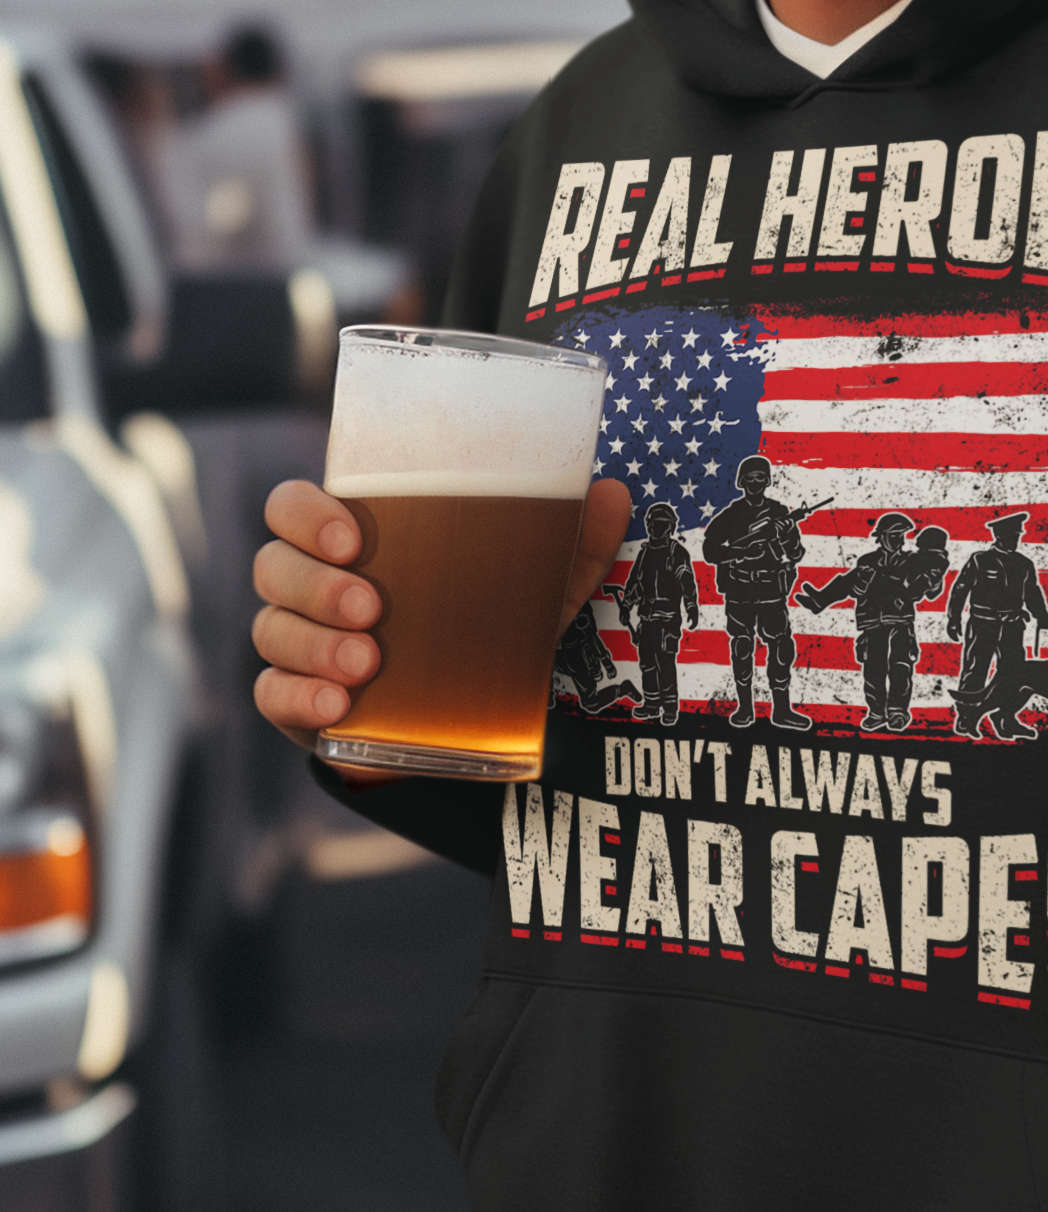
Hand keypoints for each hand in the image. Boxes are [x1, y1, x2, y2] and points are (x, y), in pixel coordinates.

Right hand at [252, 477, 634, 762]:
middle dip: (315, 584)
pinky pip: (272, 694)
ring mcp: (298, 642)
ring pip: (271, 630)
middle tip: (370, 606)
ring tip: (366, 662)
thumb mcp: (531, 589)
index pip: (293, 507)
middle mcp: (312, 585)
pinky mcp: (296, 700)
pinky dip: (300, 696)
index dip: (306, 515)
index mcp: (351, 540)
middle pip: (273, 566)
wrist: (459, 719)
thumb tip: (613, 493)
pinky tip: (337, 705)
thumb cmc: (479, 626)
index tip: (352, 537)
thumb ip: (572, 542)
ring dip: (313, 643)